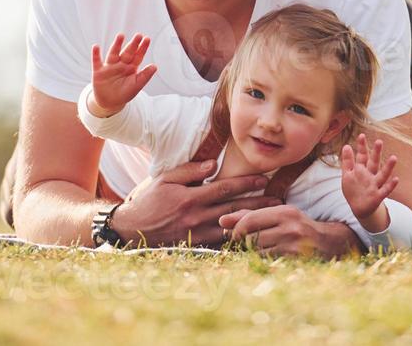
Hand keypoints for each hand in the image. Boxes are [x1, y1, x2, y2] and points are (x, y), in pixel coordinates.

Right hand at [89, 34, 158, 116]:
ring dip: (116, 45)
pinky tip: (96, 47)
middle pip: (127, 52)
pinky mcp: (99, 71)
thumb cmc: (125, 93)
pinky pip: (97, 61)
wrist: (110, 103)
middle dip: (133, 44)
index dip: (142, 48)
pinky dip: (96, 54)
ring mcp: (110, 66)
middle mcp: (121, 64)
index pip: (138, 55)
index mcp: (131, 67)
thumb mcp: (136, 85)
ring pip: (113, 53)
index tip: (147, 39)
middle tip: (138, 35)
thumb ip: (145, 76)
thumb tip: (155, 66)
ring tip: (121, 36)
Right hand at [111, 159, 278, 246]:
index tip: (264, 180)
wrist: (132, 230)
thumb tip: (212, 164)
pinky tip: (252, 237)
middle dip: (258, 204)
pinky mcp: (195, 246)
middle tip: (279, 201)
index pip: (224, 188)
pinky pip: (221, 244)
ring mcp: (196, 234)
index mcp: (190, 197)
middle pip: (234, 209)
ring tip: (271, 219)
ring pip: (231, 228)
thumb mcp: (165, 179)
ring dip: (252, 223)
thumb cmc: (149, 200)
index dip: (246, 184)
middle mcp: (196, 217)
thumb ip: (189, 171)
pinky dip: (237, 240)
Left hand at [218, 206, 362, 258]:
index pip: (250, 220)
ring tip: (257, 249)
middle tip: (243, 243)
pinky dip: (261, 260)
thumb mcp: (277, 216)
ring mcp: (293, 246)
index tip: (233, 234)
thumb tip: (221, 220)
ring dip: (251, 252)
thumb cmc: (297, 227)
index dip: (236, 229)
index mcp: (284, 212)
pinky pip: (266, 262)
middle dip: (243, 242)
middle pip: (251, 238)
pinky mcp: (293, 261)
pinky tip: (267, 256)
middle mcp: (290, 227)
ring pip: (257, 251)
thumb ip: (249, 216)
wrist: (329, 244)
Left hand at [340, 134, 398, 232]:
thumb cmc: (353, 189)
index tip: (361, 135)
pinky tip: (396, 179)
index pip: (362, 156)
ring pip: (382, 175)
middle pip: (373, 163)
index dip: (361, 147)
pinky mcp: (378, 196)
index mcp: (361, 170)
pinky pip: (385, 190)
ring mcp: (375, 185)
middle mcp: (370, 175)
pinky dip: (391, 185)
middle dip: (376, 153)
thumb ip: (347, 161)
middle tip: (379, 141)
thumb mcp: (347, 174)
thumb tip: (347, 145)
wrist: (359, 208)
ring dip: (388, 167)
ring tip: (394, 157)